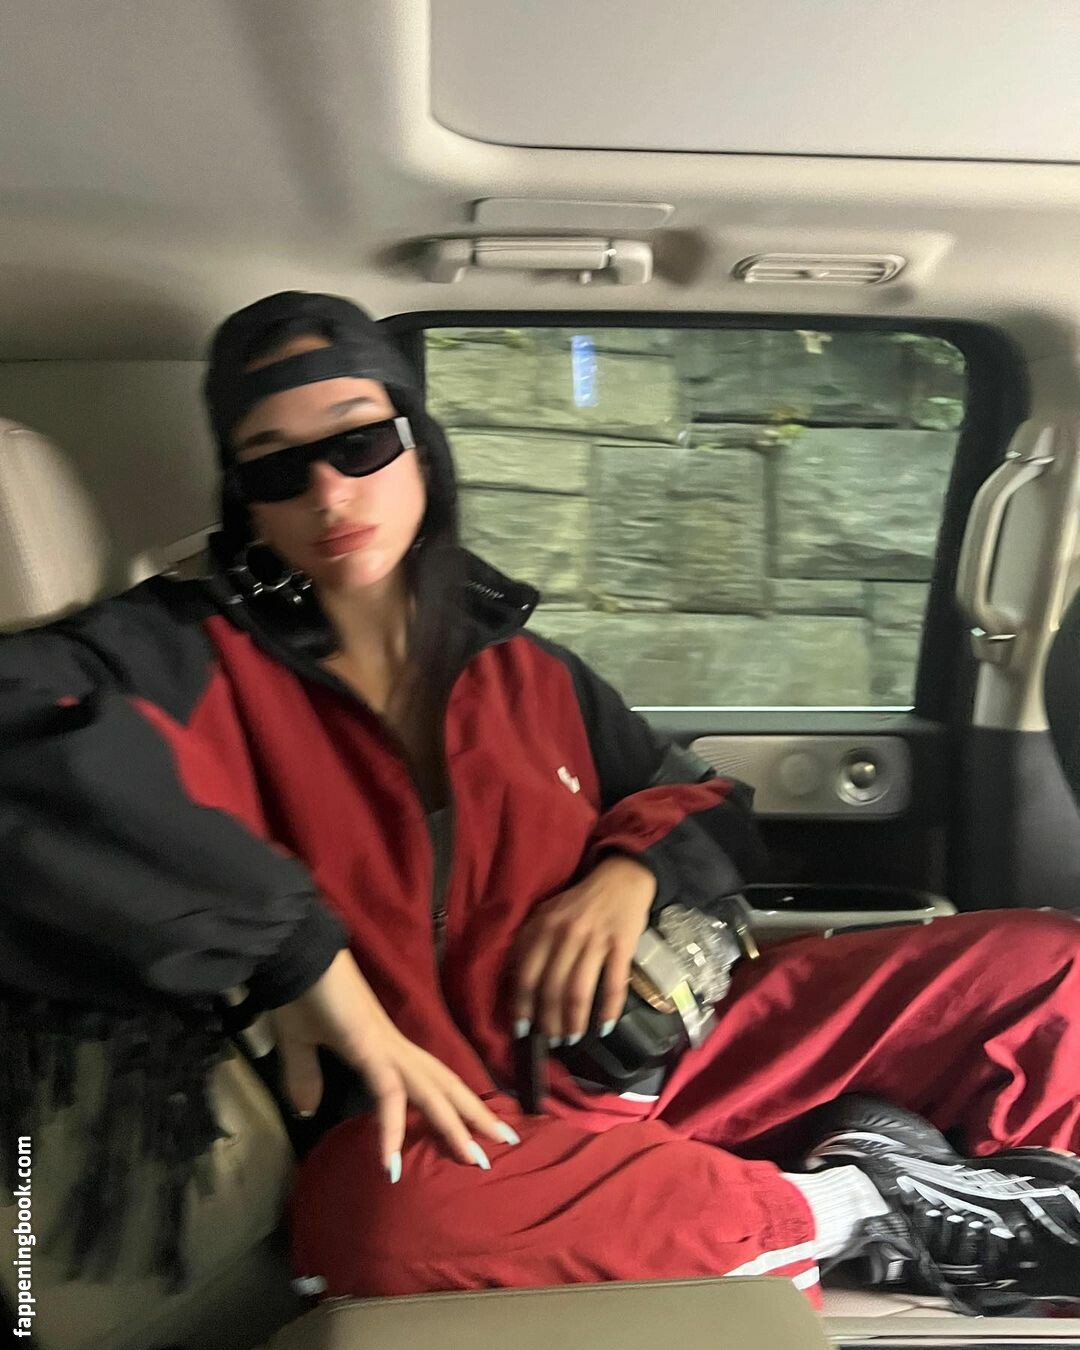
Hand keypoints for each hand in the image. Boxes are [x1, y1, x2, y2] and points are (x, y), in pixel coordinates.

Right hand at [269, 949, 517, 1179]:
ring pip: (431, 1091)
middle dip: (476, 1116)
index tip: (476, 1130)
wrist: (293, 957)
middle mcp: (395, 1048)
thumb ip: (306, 1074)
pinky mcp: (367, 1048)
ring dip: (455, 1126)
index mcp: (385, 1048)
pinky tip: (390, 1164)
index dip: (454, 1103)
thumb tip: (306, 1107)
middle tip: (509, 1143)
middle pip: (446, 1086)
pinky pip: (387, 1093)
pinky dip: (391, 1127)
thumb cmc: (301, 994)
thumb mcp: (301, 1044)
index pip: (430, 1080)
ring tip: (477, 1159)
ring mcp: (385, 1047)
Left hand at [513, 856, 656, 1044]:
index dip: (523, 1006)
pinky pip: (614, 984)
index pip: (527, 975)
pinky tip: (603, 1026)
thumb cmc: (580, 902)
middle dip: (549, 1021)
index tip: (522, 1029)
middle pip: (551, 988)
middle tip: (551, 1041)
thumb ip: (530, 942)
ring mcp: (595, 940)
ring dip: (573, 1021)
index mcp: (543, 927)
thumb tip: (516, 981)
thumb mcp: (547, 914)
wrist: (620, 878)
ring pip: (578, 990)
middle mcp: (566, 934)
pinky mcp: (622, 945)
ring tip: (571, 1039)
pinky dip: (608, 1009)